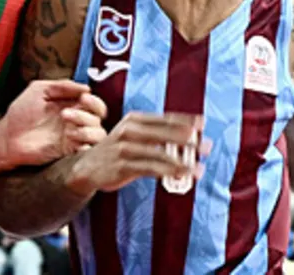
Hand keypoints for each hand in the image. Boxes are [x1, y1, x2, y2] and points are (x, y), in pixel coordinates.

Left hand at [0, 80, 107, 169]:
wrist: (8, 138)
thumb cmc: (20, 113)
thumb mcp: (39, 90)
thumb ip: (62, 86)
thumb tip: (86, 87)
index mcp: (72, 105)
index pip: (95, 104)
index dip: (94, 101)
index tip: (83, 98)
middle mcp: (76, 121)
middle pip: (99, 117)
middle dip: (89, 113)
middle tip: (67, 113)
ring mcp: (74, 137)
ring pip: (98, 134)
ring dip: (87, 129)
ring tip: (68, 128)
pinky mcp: (69, 152)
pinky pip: (89, 149)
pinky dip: (86, 144)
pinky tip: (72, 139)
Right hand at [67, 112, 206, 194]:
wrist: (86, 168)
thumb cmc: (115, 151)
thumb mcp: (131, 135)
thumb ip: (153, 134)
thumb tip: (184, 136)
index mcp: (133, 119)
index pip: (164, 118)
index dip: (185, 121)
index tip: (203, 124)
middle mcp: (129, 130)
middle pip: (165, 133)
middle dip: (188, 140)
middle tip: (206, 145)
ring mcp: (125, 148)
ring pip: (160, 153)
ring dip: (182, 161)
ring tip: (199, 166)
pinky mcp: (123, 166)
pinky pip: (151, 169)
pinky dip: (168, 172)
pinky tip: (181, 175)